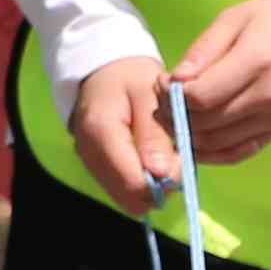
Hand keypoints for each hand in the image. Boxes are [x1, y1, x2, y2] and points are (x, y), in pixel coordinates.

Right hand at [68, 55, 179, 210]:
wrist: (103, 70)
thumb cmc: (129, 76)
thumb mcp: (148, 94)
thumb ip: (155, 134)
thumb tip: (162, 175)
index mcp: (101, 132)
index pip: (134, 184)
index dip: (164, 181)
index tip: (181, 157)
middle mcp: (89, 154)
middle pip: (130, 199)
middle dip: (160, 186)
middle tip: (174, 156)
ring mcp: (90, 164)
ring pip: (128, 199)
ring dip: (152, 184)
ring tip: (163, 152)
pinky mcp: (96, 168)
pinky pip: (123, 190)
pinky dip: (142, 180)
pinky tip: (151, 155)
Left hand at [168, 0, 270, 166]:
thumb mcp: (234, 19)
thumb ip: (203, 51)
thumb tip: (173, 81)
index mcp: (256, 61)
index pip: (202, 96)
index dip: (173, 96)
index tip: (164, 82)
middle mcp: (269, 96)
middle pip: (207, 122)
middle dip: (176, 116)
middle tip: (163, 101)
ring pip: (218, 142)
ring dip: (189, 135)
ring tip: (177, 116)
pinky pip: (238, 153)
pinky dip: (211, 153)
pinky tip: (195, 140)